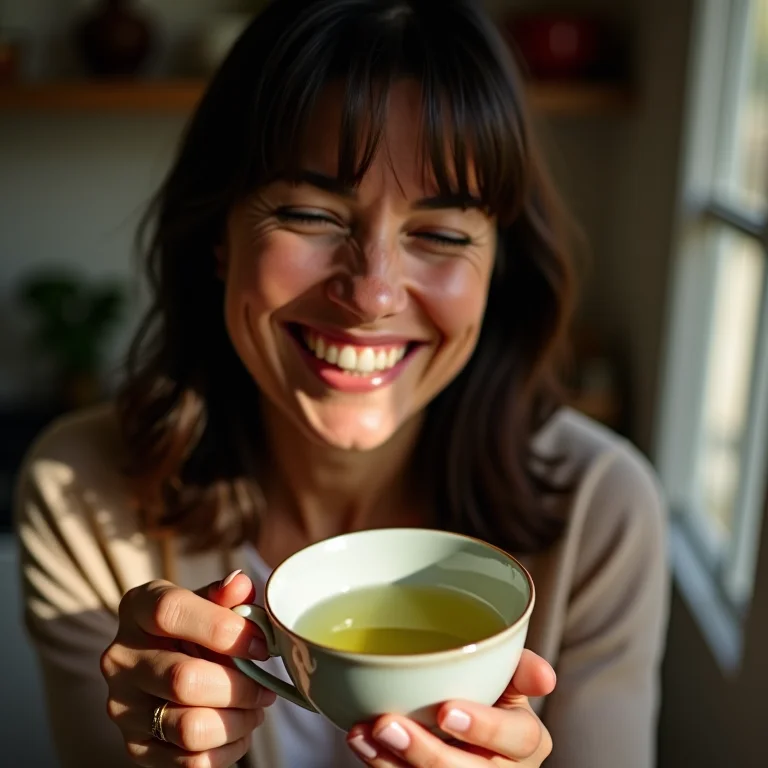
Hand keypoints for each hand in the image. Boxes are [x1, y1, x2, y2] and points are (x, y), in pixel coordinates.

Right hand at [101, 571, 275, 766]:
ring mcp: (122, 706)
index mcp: (137, 607)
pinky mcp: (134, 746)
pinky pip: (189, 761)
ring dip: (238, 721)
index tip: (260, 645)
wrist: (167, 663)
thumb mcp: (209, 601)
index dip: (222, 628)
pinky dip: (227, 749)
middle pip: (184, 679)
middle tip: (266, 686)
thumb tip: (241, 585)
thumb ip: (228, 595)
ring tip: (256, 708)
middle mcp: (121, 657)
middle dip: (241, 686)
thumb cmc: (196, 625)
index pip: (169, 612)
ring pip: (189, 727)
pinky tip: (239, 729)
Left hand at [347, 650, 554, 766]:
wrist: (461, 713)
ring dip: (393, 763)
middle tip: (386, 723)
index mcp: (527, 740)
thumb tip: (545, 677)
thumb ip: (519, 666)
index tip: (445, 710)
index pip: (518, 738)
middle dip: (425, 753)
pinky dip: (383, 767)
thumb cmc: (489, 689)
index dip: (484, 728)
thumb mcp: (508, 673)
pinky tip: (362, 743)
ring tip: (364, 733)